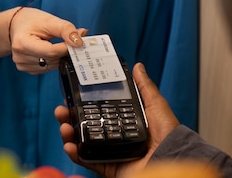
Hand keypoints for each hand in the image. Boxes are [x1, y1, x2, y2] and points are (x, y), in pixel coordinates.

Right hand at [9, 7, 85, 73]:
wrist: (17, 24)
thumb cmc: (31, 21)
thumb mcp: (49, 20)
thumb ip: (65, 30)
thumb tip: (79, 42)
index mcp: (22, 43)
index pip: (51, 51)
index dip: (66, 47)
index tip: (78, 42)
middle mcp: (20, 57)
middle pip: (52, 59)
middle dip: (65, 51)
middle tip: (73, 41)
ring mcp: (22, 65)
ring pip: (51, 66)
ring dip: (60, 57)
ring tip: (61, 44)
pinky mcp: (27, 69)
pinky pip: (47, 68)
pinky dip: (54, 60)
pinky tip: (52, 50)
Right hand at [54, 63, 179, 177]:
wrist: (170, 157)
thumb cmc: (167, 134)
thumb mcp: (155, 104)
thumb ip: (144, 87)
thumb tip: (138, 66)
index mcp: (123, 121)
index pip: (98, 110)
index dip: (83, 103)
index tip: (72, 95)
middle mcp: (114, 136)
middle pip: (86, 125)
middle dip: (70, 118)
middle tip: (61, 109)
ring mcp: (109, 151)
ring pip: (83, 142)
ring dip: (69, 134)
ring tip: (63, 126)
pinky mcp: (108, 166)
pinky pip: (88, 160)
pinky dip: (76, 154)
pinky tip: (69, 144)